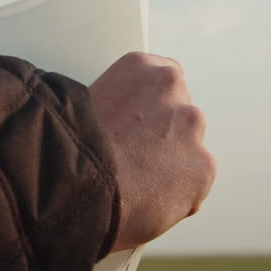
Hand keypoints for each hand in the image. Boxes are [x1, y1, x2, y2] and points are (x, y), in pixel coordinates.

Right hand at [90, 52, 215, 252]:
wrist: (72, 177)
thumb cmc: (68, 146)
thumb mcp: (85, 107)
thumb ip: (114, 108)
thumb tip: (113, 128)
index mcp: (141, 69)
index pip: (161, 83)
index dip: (146, 111)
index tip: (134, 128)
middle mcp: (172, 89)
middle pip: (178, 117)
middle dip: (161, 139)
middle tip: (133, 160)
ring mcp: (191, 128)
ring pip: (189, 151)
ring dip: (170, 166)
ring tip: (136, 186)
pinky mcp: (202, 167)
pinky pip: (193, 186)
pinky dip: (176, 197)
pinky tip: (146, 201)